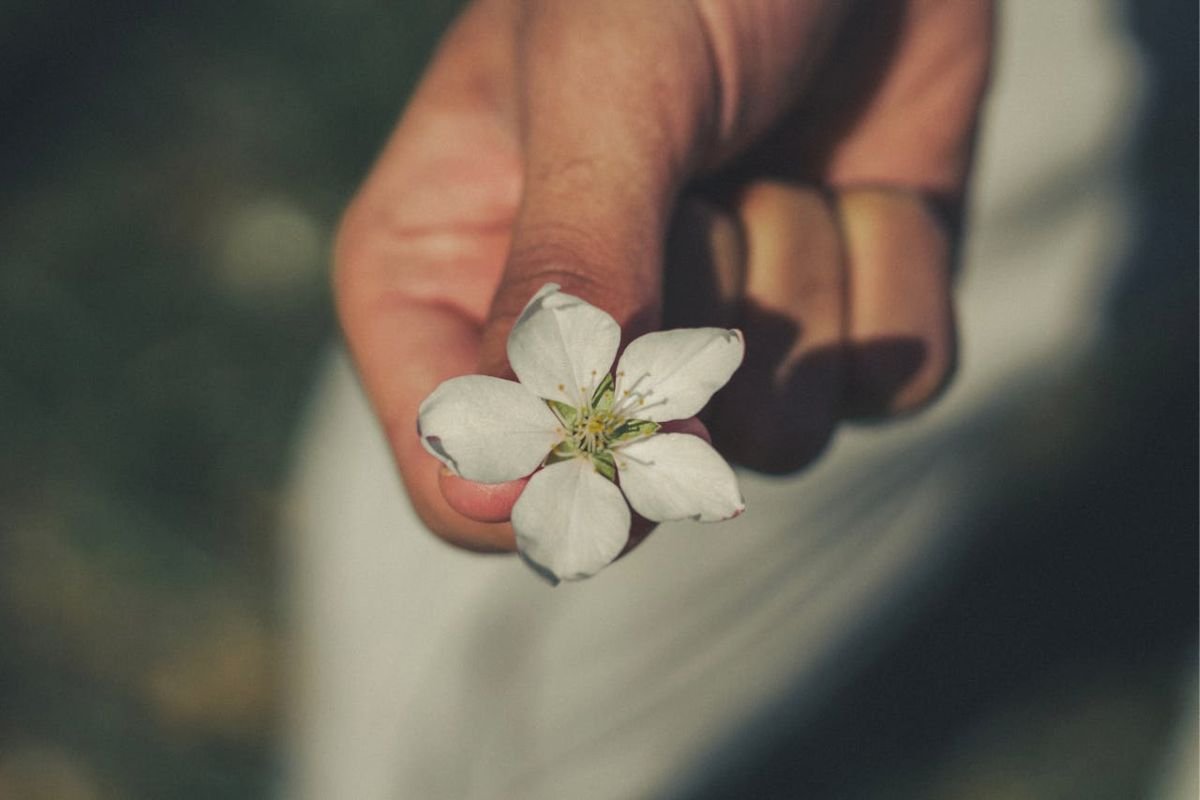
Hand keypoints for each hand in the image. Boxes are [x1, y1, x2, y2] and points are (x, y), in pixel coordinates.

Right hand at [334, 0, 992, 551]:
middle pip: (636, 473)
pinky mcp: (833, 331)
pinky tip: (862, 182)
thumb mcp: (602, 90)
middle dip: (693, 336)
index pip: (464, 483)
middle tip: (706, 193)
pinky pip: (887, 386)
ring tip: (775, 158)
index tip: (624, 405)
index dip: (547, 481)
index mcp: (450, 280)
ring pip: (776, 439)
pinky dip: (891, 273)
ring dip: (800, 284)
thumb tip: (495, 473)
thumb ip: (564, 270)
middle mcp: (576, 336)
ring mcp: (711, 342)